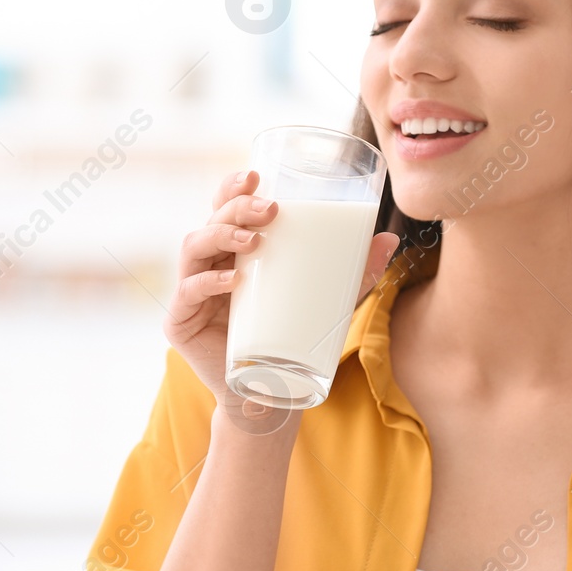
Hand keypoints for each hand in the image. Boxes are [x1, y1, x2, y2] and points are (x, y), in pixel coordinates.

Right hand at [165, 169, 401, 430]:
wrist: (270, 395)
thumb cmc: (295, 338)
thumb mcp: (330, 300)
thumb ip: (356, 272)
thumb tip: (390, 240)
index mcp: (234, 252)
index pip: (225, 207)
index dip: (233, 187)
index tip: (256, 175)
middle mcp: (208, 265)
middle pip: (211, 220)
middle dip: (236, 207)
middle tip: (269, 210)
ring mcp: (191, 292)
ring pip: (194, 248)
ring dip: (221, 236)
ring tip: (254, 242)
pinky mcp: (181, 323)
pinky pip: (187, 294)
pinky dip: (207, 284)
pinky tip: (230, 281)